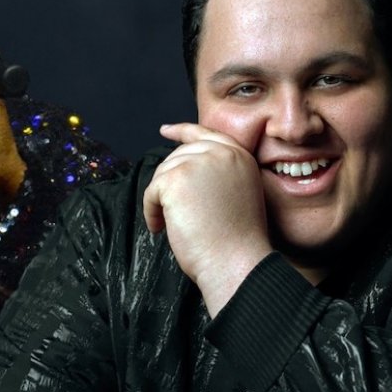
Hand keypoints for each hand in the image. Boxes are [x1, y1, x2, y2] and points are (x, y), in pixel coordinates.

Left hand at [143, 122, 273, 314]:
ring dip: (161, 202)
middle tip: (174, 213)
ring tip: (173, 225)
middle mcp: (222, 153)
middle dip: (169, 183)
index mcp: (240, 157)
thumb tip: (183, 169)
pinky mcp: (176, 179)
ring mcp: (198, 163)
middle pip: (178, 156)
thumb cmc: (237, 241)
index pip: (205, 134)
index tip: (165, 130)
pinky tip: (163, 228)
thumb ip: (217, 174)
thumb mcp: (237, 194)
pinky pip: (152, 191)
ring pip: (163, 174)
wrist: (237, 261)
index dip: (183, 131)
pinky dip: (152, 211)